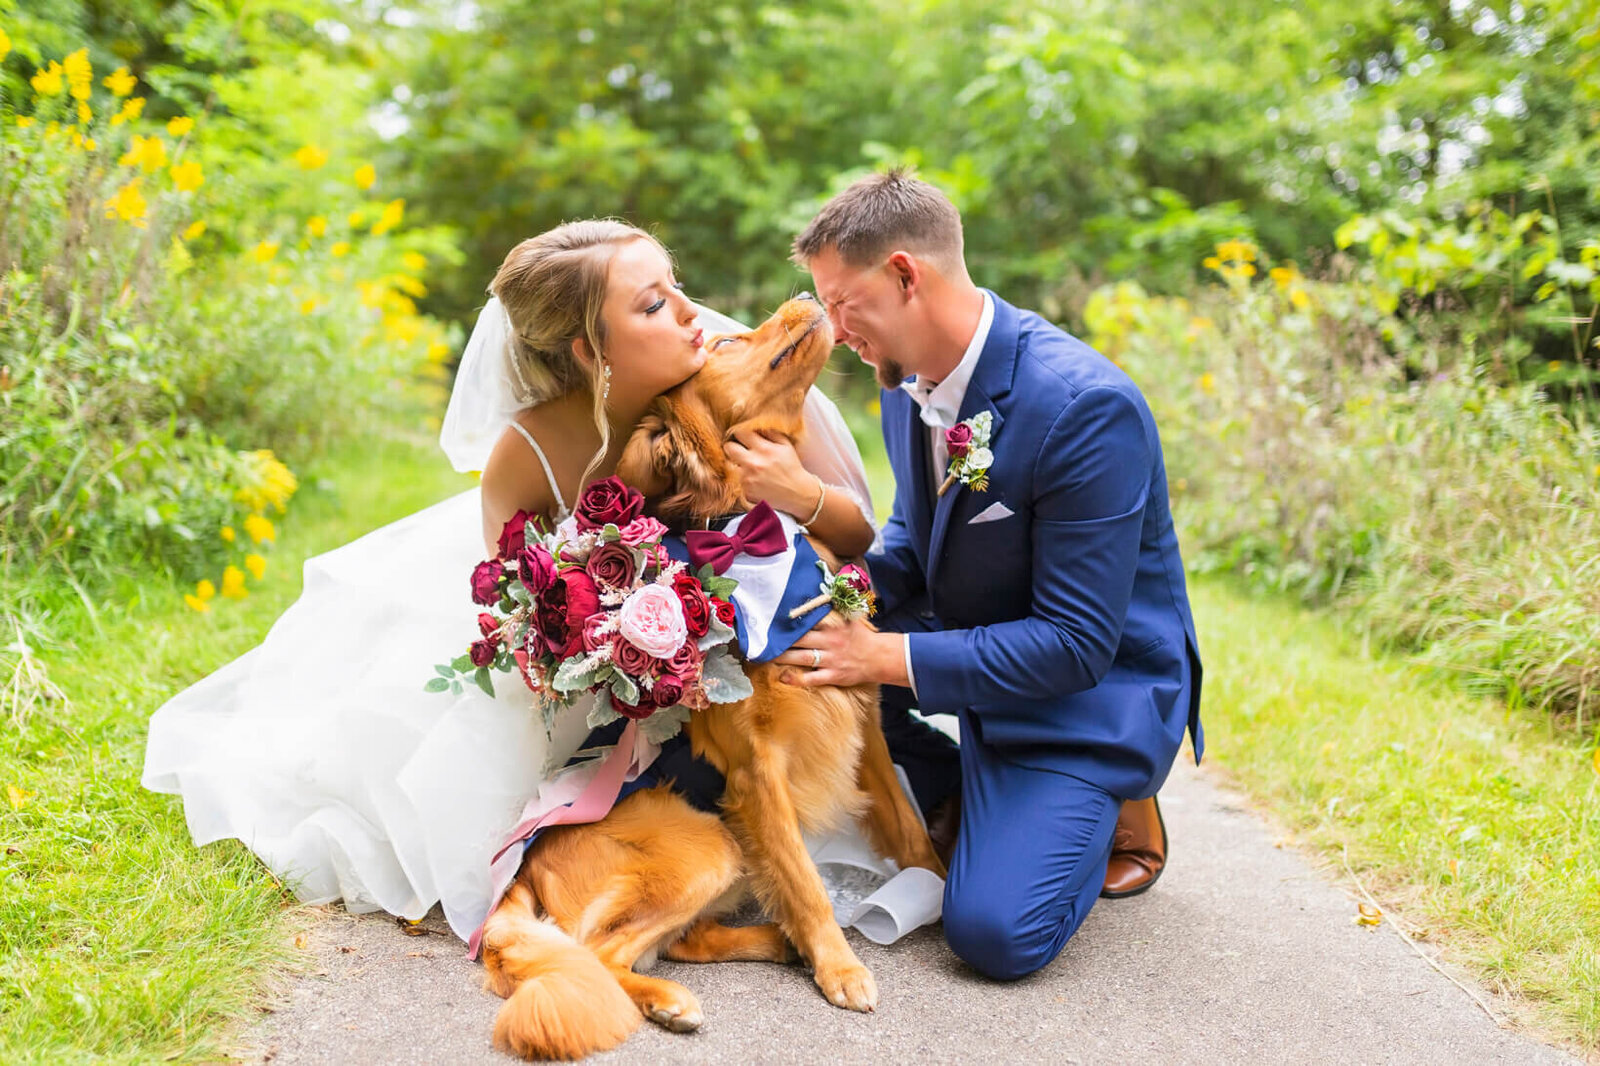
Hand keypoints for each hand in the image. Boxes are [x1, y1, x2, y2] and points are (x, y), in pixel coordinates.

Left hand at [725, 429, 819, 518]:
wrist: (796, 492)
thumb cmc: (791, 467)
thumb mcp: (785, 445)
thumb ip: (770, 433)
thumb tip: (755, 424)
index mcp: (764, 449)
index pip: (740, 433)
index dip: (740, 432)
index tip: (743, 436)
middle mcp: (753, 463)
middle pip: (728, 447)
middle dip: (733, 446)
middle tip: (740, 449)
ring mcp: (747, 478)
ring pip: (731, 464)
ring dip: (739, 464)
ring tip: (752, 467)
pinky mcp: (745, 490)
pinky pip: (737, 479)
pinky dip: (744, 478)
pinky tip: (756, 479)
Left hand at [771, 619, 908, 688]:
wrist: (879, 657)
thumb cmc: (859, 636)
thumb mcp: (849, 617)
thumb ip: (832, 607)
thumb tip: (818, 590)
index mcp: (833, 625)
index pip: (807, 620)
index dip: (788, 621)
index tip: (771, 619)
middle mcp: (831, 641)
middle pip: (799, 640)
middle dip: (780, 640)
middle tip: (763, 640)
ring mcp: (832, 660)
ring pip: (802, 658)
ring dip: (783, 658)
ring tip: (767, 656)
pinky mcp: (833, 676)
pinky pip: (811, 679)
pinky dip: (796, 679)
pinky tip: (783, 677)